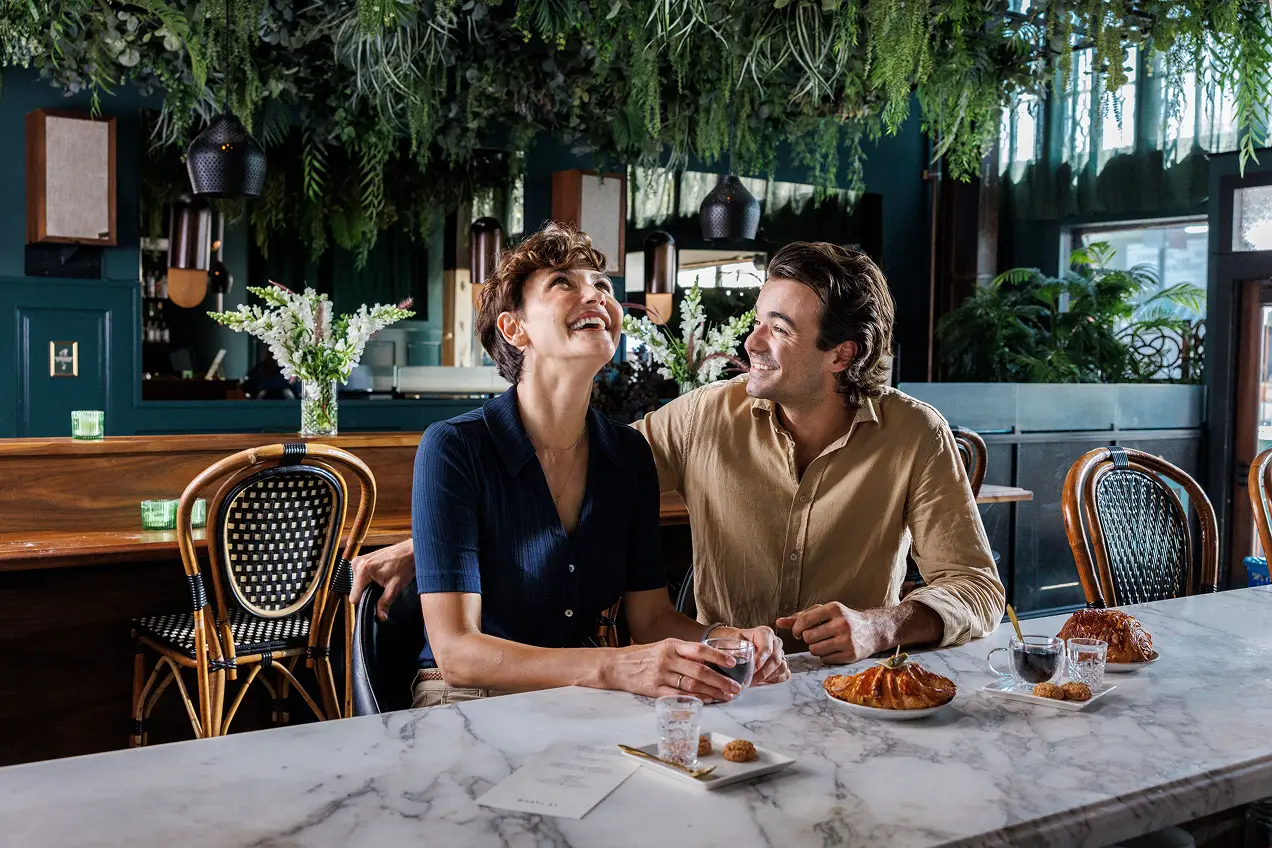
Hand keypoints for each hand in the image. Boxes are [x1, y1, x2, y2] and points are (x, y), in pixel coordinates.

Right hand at [350, 541, 413, 620]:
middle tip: (382, 587)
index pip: (354, 597)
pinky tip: (380, 574)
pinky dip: (369, 578)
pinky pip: (360, 575)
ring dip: (368, 584)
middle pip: (355, 590)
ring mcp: (359, 559)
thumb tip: (381, 616)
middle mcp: (358, 563)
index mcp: (363, 570)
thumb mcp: (395, 588)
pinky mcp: (363, 558)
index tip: (375, 599)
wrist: (411, 551)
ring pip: (357, 583)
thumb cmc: (405, 565)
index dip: (365, 601)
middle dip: (367, 592)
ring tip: (383, 579)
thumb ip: (385, 603)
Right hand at [607, 639, 742, 701]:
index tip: (733, 663)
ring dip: (711, 692)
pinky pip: (678, 696)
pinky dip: (694, 699)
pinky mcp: (654, 690)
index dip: (718, 656)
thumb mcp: (664, 646)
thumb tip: (710, 660)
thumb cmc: (644, 655)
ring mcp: (661, 675)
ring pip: (691, 685)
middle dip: (720, 680)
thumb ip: (684, 652)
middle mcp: (667, 659)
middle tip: (736, 687)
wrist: (617, 665)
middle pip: (699, 670)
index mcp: (672, 645)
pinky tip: (706, 701)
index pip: (699, 649)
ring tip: (726, 696)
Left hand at [734, 626, 788, 685]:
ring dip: (767, 678)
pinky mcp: (782, 663)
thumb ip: (735, 650)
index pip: (766, 649)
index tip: (750, 672)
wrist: (738, 643)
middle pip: (775, 660)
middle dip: (762, 673)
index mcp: (765, 633)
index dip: (759, 662)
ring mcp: (781, 653)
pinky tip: (762, 681)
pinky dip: (773, 680)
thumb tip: (735, 661)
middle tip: (750, 681)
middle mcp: (776, 642)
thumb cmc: (736, 642)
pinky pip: (784, 675)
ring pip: (781, 668)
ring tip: (753, 682)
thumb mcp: (732, 642)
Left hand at [775, 602, 891, 664]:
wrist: (873, 630)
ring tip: (824, 643)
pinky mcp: (851, 655)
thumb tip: (779, 622)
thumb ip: (800, 616)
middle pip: (808, 637)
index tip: (798, 632)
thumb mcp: (824, 612)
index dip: (796, 629)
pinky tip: (834, 649)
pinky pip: (825, 659)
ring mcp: (847, 640)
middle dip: (808, 639)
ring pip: (814, 650)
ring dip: (815, 648)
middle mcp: (842, 623)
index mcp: (834, 608)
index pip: (804, 621)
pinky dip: (825, 656)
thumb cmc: (843, 619)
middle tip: (815, 637)